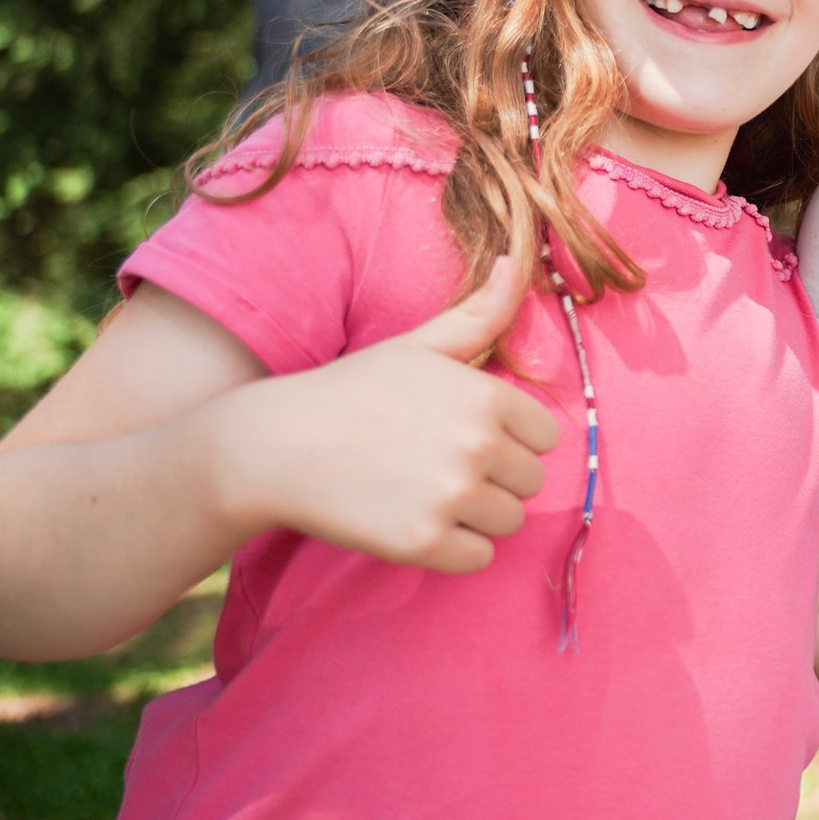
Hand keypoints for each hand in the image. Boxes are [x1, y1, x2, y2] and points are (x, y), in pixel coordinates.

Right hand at [212, 256, 560, 571]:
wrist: (273, 447)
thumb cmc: (351, 392)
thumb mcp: (418, 345)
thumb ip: (479, 313)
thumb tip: (520, 261)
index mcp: (485, 397)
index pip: (545, 436)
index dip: (508, 438)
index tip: (464, 434)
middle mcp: (476, 446)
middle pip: (530, 481)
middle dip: (494, 477)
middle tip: (437, 464)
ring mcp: (450, 497)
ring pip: (508, 521)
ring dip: (475, 515)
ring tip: (424, 491)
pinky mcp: (423, 542)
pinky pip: (477, 558)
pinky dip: (452, 549)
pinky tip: (414, 520)